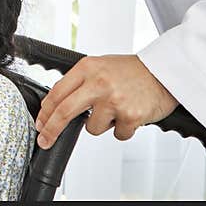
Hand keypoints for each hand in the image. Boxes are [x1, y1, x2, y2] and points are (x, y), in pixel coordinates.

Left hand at [34, 54, 178, 148]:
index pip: (57, 92)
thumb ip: (80, 82)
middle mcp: (98, 83)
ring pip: (92, 128)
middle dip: (51, 130)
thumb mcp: (100, 66)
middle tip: (45, 140)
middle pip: (64, 111)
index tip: (41, 123)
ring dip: (101, 125)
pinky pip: (117, 134)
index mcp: (87, 68)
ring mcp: (114, 100)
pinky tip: (129, 114)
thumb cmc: (132, 71)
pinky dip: (122, 129)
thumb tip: (57, 104)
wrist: (165, 71)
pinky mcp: (130, 115)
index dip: (45, 111)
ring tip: (115, 110)